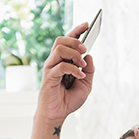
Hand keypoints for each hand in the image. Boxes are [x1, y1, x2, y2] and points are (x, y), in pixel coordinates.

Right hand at [32, 22, 95, 138]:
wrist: (57, 114)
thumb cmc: (69, 100)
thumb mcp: (86, 85)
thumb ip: (89, 70)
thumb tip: (89, 56)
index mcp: (63, 61)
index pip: (68, 40)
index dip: (77, 30)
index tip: (87, 24)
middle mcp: (55, 61)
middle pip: (61, 39)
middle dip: (75, 41)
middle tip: (85, 49)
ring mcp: (50, 68)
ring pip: (59, 49)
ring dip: (74, 54)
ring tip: (82, 65)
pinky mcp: (49, 77)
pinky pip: (61, 66)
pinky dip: (73, 69)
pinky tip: (80, 76)